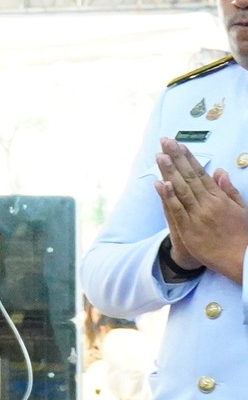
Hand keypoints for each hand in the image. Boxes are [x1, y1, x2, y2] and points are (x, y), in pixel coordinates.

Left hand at [154, 139, 247, 283]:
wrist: (241, 259)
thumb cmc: (242, 234)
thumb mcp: (240, 209)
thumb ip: (229, 190)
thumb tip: (220, 171)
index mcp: (220, 198)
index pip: (201, 173)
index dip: (188, 158)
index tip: (178, 144)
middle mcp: (208, 203)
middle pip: (189, 177)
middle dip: (176, 158)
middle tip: (165, 140)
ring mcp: (198, 216)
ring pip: (181, 190)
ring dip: (170, 172)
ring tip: (161, 155)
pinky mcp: (189, 229)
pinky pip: (177, 210)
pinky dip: (168, 197)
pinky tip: (160, 184)